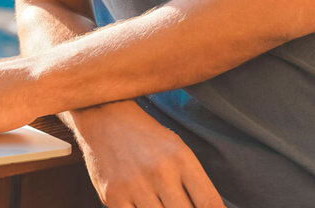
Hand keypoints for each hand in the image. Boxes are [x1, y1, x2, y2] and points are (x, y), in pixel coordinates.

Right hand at [70, 100, 222, 207]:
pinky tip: (144, 205)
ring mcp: (135, 185)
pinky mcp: (113, 195)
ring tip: (162, 203)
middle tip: (177, 204)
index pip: (210, 203)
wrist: (104, 116)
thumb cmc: (146, 137)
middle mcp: (160, 172)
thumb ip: (194, 183)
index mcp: (182, 159)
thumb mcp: (178, 150)